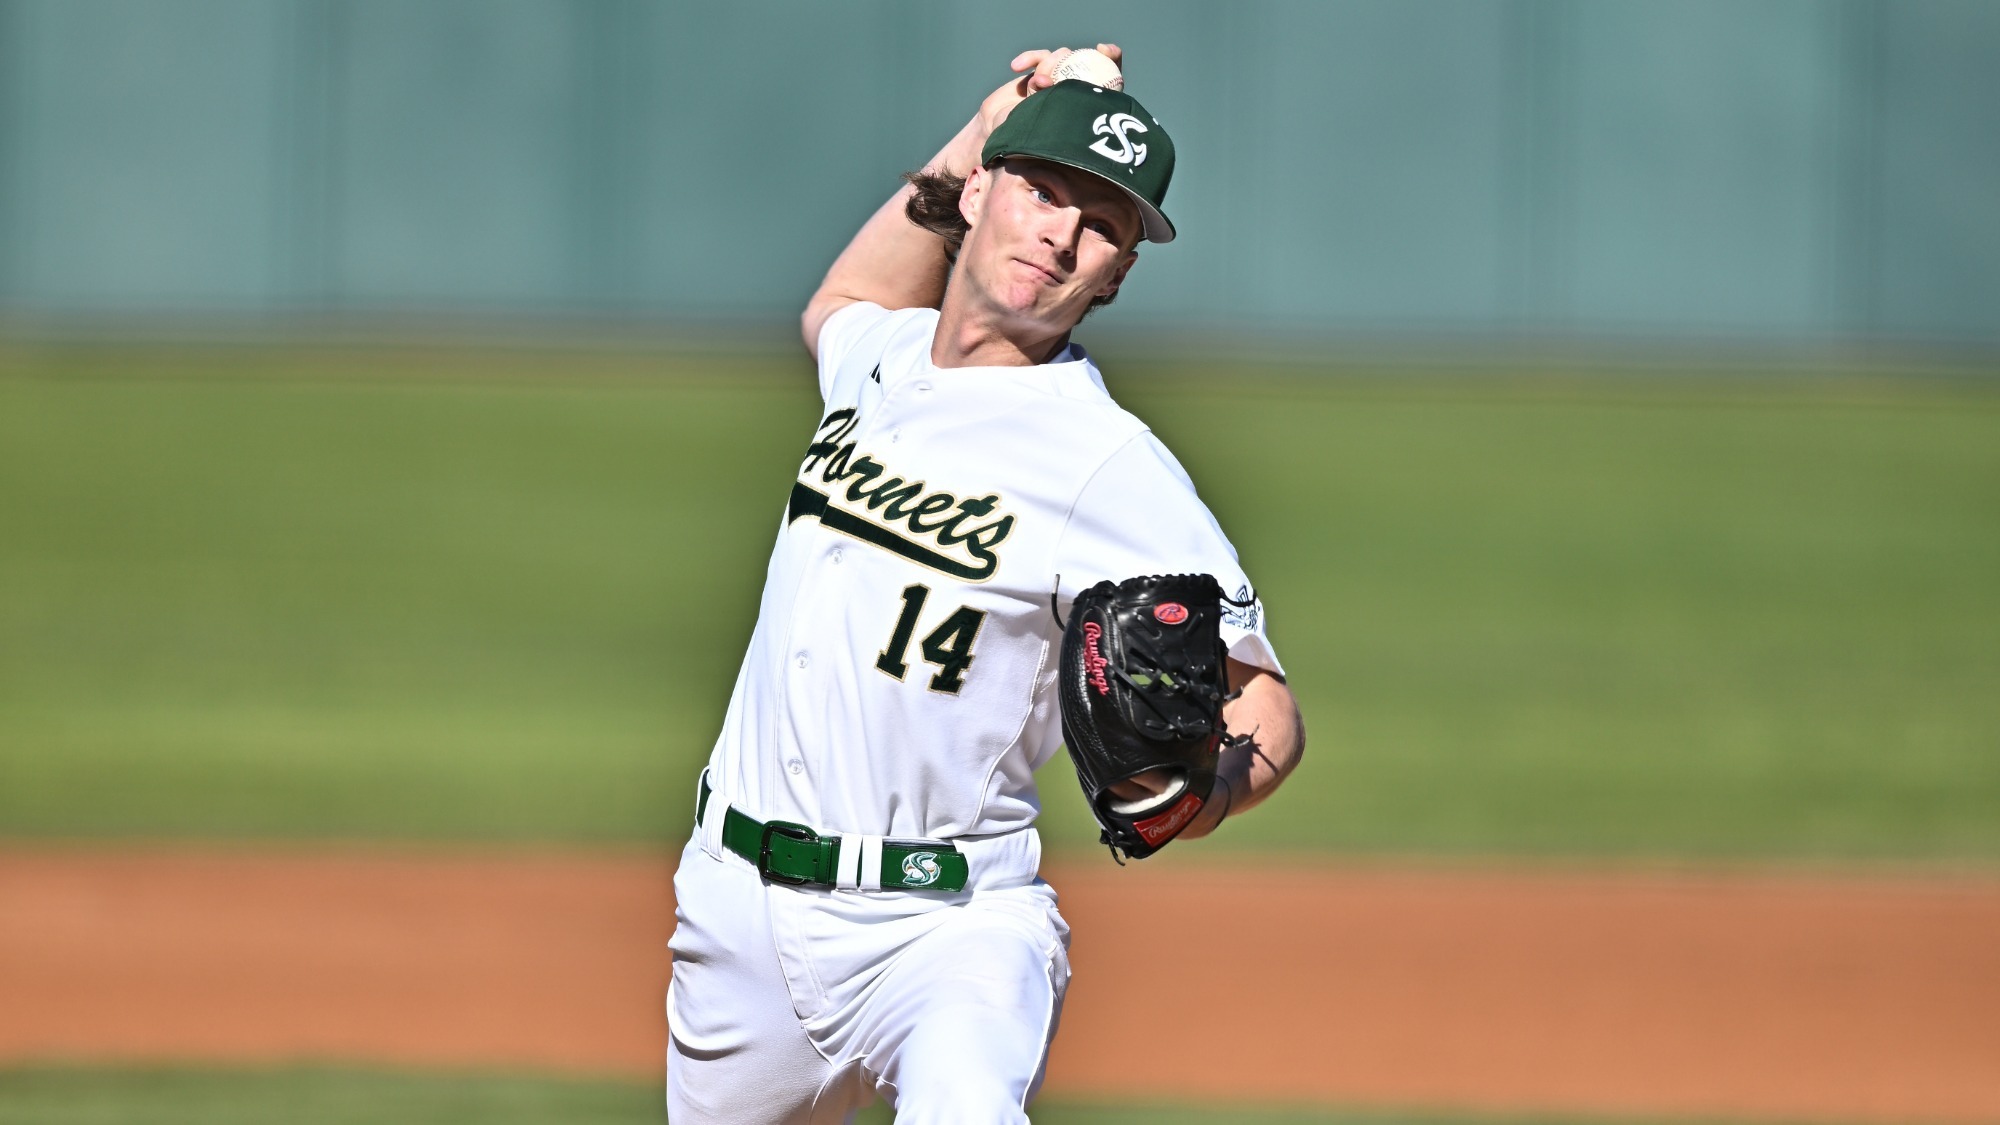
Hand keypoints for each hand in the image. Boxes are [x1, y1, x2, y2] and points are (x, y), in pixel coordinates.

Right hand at [939, 44, 1123, 175]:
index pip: (1109, 72)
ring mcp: (1058, 78)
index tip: (1104, 50)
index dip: (1111, 57)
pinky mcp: (1039, 72)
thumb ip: (1065, 131)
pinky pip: (1038, 57)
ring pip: (1061, 57)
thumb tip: (1080, 127)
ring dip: (1048, 66)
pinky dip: (1028, 59)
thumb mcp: (1051, 143)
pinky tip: (1016, 67)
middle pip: (1084, 59)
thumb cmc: (1029, 147)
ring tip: (1036, 85)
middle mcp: (1077, 87)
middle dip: (1072, 62)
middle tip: (1057, 79)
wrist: (1003, 138)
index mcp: (1089, 102)